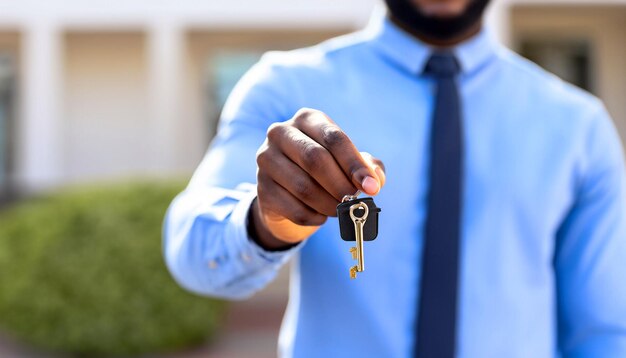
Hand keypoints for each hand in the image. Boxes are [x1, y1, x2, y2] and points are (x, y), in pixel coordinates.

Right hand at [251, 108, 385, 249]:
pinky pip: (294, 208)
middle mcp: (281, 133)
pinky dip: (314, 217)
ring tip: (340, 210)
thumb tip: (375, 180)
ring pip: (303, 186)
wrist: (289, 192)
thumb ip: (367, 167)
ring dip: (329, 204)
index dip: (354, 164)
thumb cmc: (326, 171)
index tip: (372, 188)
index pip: (333, 138)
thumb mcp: (348, 163)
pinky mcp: (262, 188)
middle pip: (315, 159)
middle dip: (340, 185)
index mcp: (307, 119)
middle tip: (355, 202)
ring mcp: (266, 159)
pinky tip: (321, 216)